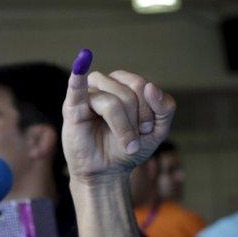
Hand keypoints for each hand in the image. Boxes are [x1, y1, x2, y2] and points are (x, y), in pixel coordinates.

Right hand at [61, 49, 176, 183]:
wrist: (109, 172)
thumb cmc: (131, 148)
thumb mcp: (158, 130)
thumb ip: (165, 108)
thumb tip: (150, 86)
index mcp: (125, 84)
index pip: (142, 86)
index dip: (149, 110)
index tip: (148, 130)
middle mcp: (106, 84)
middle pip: (129, 93)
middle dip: (137, 120)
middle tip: (135, 140)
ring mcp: (88, 94)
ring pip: (112, 102)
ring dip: (123, 128)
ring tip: (126, 143)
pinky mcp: (72, 108)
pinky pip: (76, 88)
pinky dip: (78, 75)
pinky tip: (80, 65)